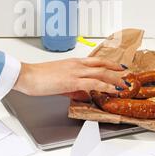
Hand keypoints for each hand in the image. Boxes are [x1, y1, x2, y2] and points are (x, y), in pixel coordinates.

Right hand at [13, 57, 127, 97]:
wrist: (28, 76)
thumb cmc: (38, 77)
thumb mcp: (59, 80)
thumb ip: (73, 87)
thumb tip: (82, 94)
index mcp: (73, 63)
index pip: (96, 61)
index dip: (109, 64)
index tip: (118, 68)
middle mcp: (76, 64)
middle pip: (102, 65)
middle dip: (116, 70)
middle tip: (126, 76)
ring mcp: (75, 72)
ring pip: (101, 72)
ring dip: (115, 79)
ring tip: (124, 85)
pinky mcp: (72, 81)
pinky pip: (94, 82)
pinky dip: (106, 86)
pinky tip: (113, 90)